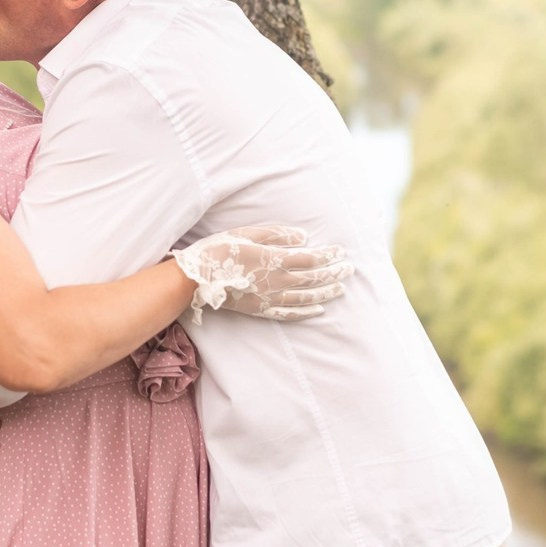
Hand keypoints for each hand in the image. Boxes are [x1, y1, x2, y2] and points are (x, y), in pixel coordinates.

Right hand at [171, 225, 353, 325]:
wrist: (196, 277)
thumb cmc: (219, 249)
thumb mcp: (247, 233)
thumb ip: (276, 235)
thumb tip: (303, 237)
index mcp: (274, 259)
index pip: (310, 259)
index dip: (328, 256)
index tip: (341, 252)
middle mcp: (276, 281)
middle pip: (312, 279)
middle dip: (333, 273)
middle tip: (349, 269)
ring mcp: (268, 298)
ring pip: (305, 297)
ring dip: (325, 293)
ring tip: (340, 288)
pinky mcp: (260, 310)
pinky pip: (289, 313)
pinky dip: (306, 312)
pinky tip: (318, 310)